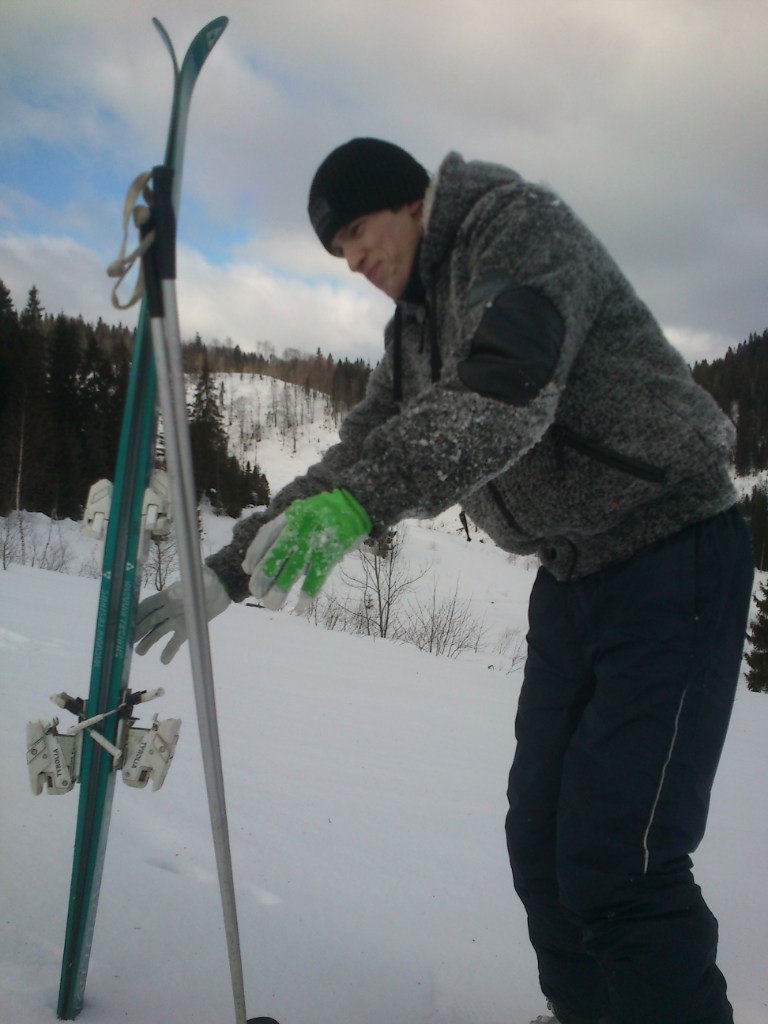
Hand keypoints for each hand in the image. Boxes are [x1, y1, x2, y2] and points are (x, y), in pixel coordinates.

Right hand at [134, 565, 229, 663]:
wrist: (222, 588)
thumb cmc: (208, 580)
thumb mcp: (200, 580)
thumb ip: (187, 588)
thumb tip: (173, 592)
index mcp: (168, 596)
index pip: (148, 605)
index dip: (137, 613)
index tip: (126, 621)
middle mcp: (169, 609)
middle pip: (150, 621)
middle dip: (139, 630)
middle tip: (128, 641)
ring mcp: (177, 620)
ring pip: (159, 632)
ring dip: (149, 642)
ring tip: (140, 652)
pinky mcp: (187, 629)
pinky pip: (176, 641)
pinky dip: (170, 651)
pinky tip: (164, 661)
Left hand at [243, 489, 371, 610]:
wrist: (356, 504)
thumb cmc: (325, 511)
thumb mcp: (301, 512)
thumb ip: (282, 530)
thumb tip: (253, 562)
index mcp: (291, 515)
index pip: (266, 536)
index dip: (254, 554)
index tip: (248, 570)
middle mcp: (300, 528)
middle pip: (275, 555)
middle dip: (263, 577)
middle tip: (257, 593)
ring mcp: (315, 542)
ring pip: (292, 570)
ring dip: (280, 590)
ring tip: (272, 605)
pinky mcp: (330, 555)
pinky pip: (315, 579)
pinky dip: (306, 595)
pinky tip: (298, 608)